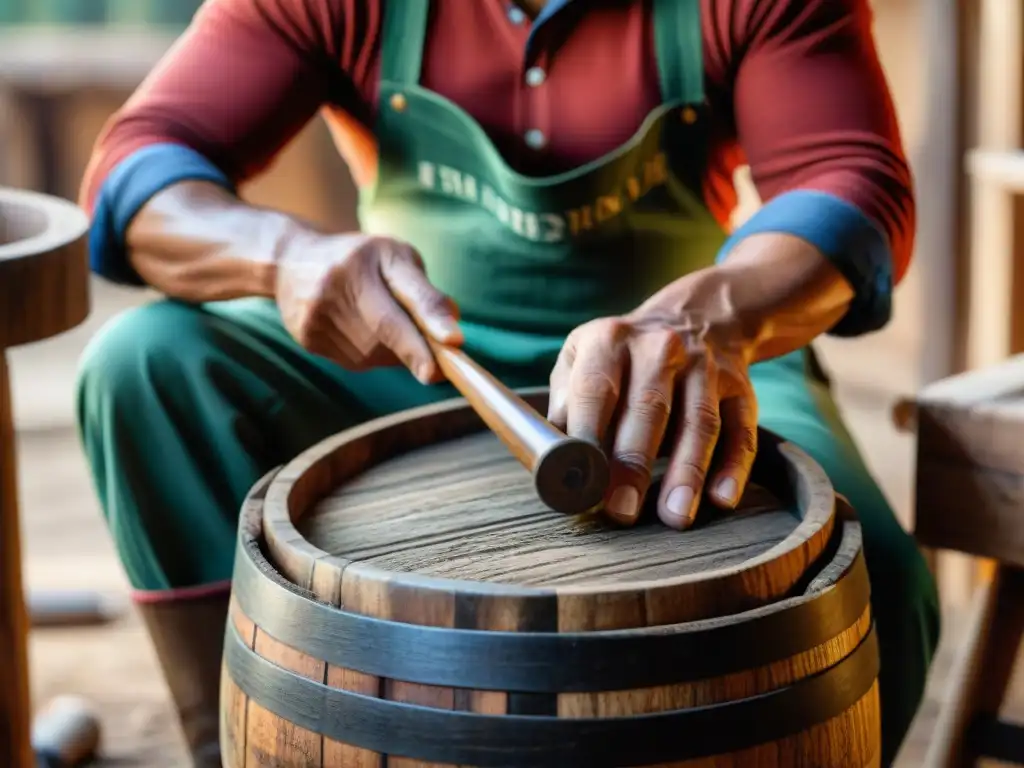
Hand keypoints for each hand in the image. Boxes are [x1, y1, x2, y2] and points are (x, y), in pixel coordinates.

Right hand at [276, 233, 461, 382]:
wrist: (291, 262)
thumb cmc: (360, 259)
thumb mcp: (394, 258)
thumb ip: (425, 293)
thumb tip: (452, 332)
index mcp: (363, 260)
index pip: (402, 297)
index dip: (428, 322)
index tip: (454, 343)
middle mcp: (335, 285)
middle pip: (388, 334)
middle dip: (417, 350)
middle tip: (437, 364)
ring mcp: (316, 315)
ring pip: (373, 354)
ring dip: (394, 353)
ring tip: (386, 325)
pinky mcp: (307, 339)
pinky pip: (355, 362)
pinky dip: (372, 356)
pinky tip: (364, 333)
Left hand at [547, 305, 757, 529]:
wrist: (695, 317)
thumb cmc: (622, 358)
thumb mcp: (582, 357)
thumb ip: (564, 402)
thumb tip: (551, 457)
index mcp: (609, 341)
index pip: (596, 389)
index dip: (588, 434)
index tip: (581, 478)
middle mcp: (660, 349)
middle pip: (648, 408)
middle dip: (633, 463)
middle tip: (621, 510)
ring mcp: (704, 367)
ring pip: (699, 422)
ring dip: (687, 471)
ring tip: (674, 516)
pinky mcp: (739, 388)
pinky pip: (741, 430)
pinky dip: (734, 467)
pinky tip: (723, 499)